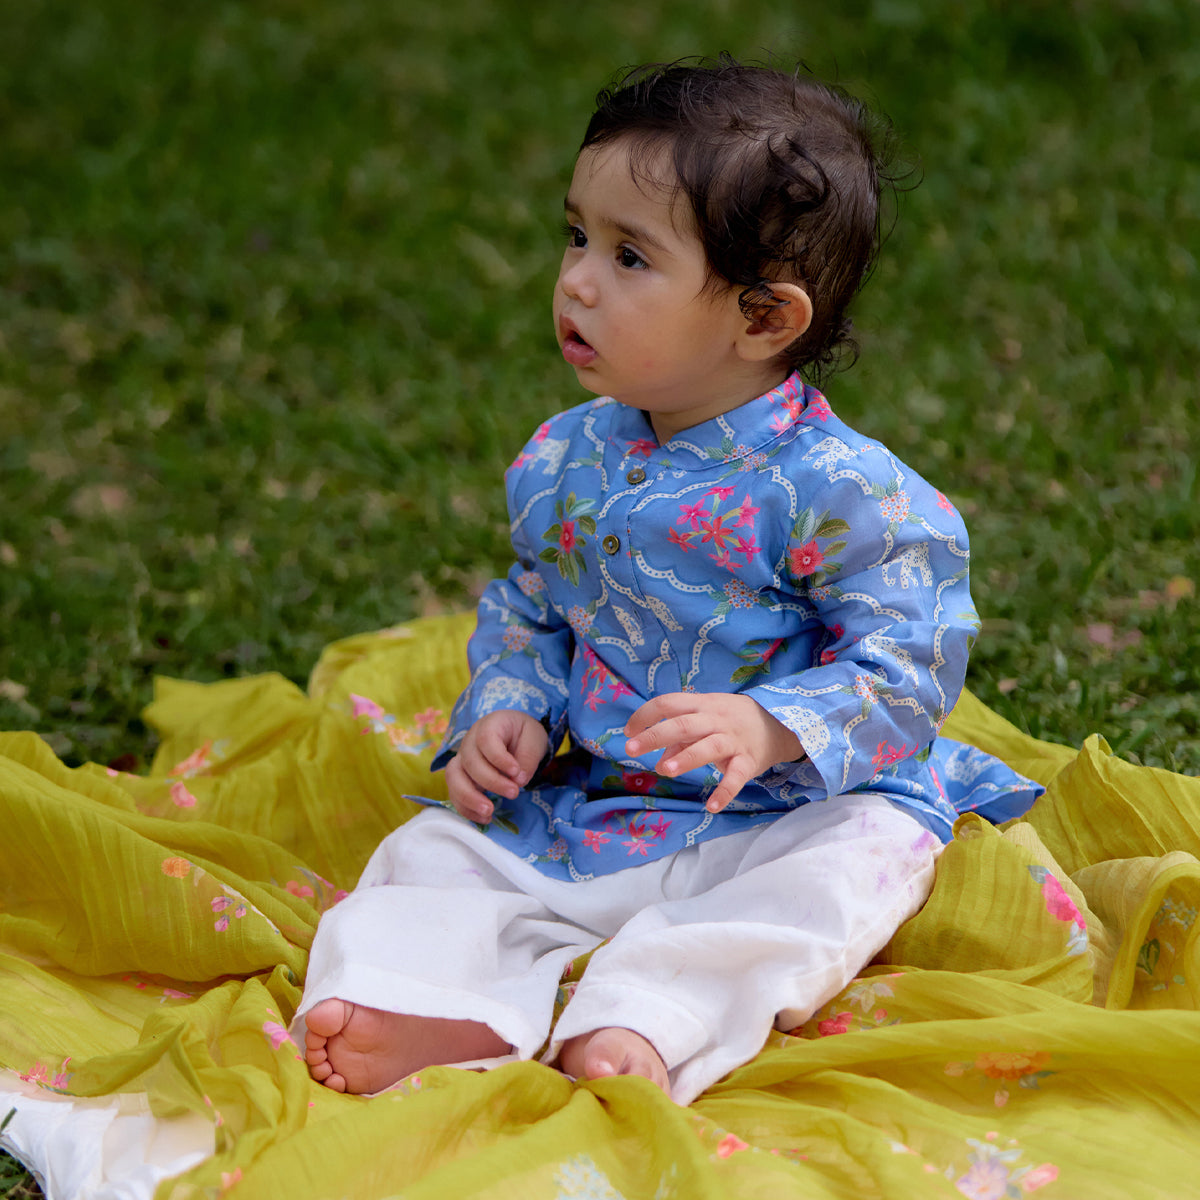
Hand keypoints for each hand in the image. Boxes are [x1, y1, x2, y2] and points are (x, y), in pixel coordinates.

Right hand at [444, 710, 548, 823]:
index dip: (499, 758)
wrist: (513, 735)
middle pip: (470, 761)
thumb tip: (519, 779)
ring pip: (454, 777)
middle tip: (514, 793)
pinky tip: (484, 818)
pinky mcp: (461, 777)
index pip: (486, 739)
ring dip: (469, 798)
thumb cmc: (523, 734)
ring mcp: (462, 759)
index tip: (516, 771)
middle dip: (491, 781)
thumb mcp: (534, 738)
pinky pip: (454, 793)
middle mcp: (470, 741)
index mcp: (489, 725)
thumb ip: (528, 756)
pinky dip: (466, 808)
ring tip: (489, 813)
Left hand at [624, 693, 803, 813]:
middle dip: (655, 735)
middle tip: (631, 749)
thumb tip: (658, 757)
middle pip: (683, 724)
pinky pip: (736, 777)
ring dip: (685, 758)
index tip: (628, 731)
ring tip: (663, 769)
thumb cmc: (733, 720)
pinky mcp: (749, 760)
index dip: (646, 715)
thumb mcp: (707, 718)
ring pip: (707, 746)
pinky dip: (724, 792)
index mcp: (702, 704)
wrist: (781, 723)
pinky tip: (711, 806)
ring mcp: (733, 740)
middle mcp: (716, 719)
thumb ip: (682, 738)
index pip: (668, 702)